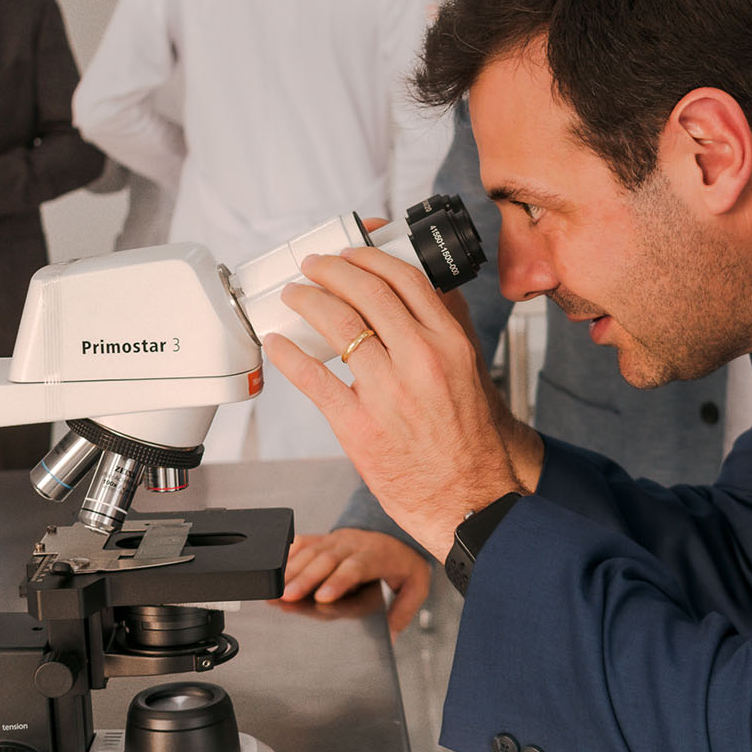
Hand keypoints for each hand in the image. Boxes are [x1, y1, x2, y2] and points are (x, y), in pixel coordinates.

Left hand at [263, 246, 525, 557]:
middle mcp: (420, 361)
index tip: (351, 254)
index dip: (369, 258)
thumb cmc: (469, 442)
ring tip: (293, 296)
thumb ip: (443, 331)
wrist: (470, 498)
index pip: (404, 280)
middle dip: (331, 271)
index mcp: (449, 344)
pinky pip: (314, 379)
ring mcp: (387, 393)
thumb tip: (413, 295)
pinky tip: (279, 344)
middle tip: (314, 267)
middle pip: (366, 293)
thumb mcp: (471, 372)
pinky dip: (290, 356)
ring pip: (338, 326)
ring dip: (307, 302)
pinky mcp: (359, 426)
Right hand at [283, 528, 430, 635]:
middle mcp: (354, 544)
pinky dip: (287, 555)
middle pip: (326, 560)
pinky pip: (303, 543)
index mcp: (377, 555)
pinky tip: (274, 570)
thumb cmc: (403, 563)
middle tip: (287, 597)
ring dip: (291, 570)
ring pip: (311, 551)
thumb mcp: (416, 586)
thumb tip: (390, 638)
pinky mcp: (324, 538)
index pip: (356, 567)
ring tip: (274, 590)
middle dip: (305, 579)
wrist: (396, 533)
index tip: (323, 597)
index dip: (338, 581)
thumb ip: (403, 611)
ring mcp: (337, 539)